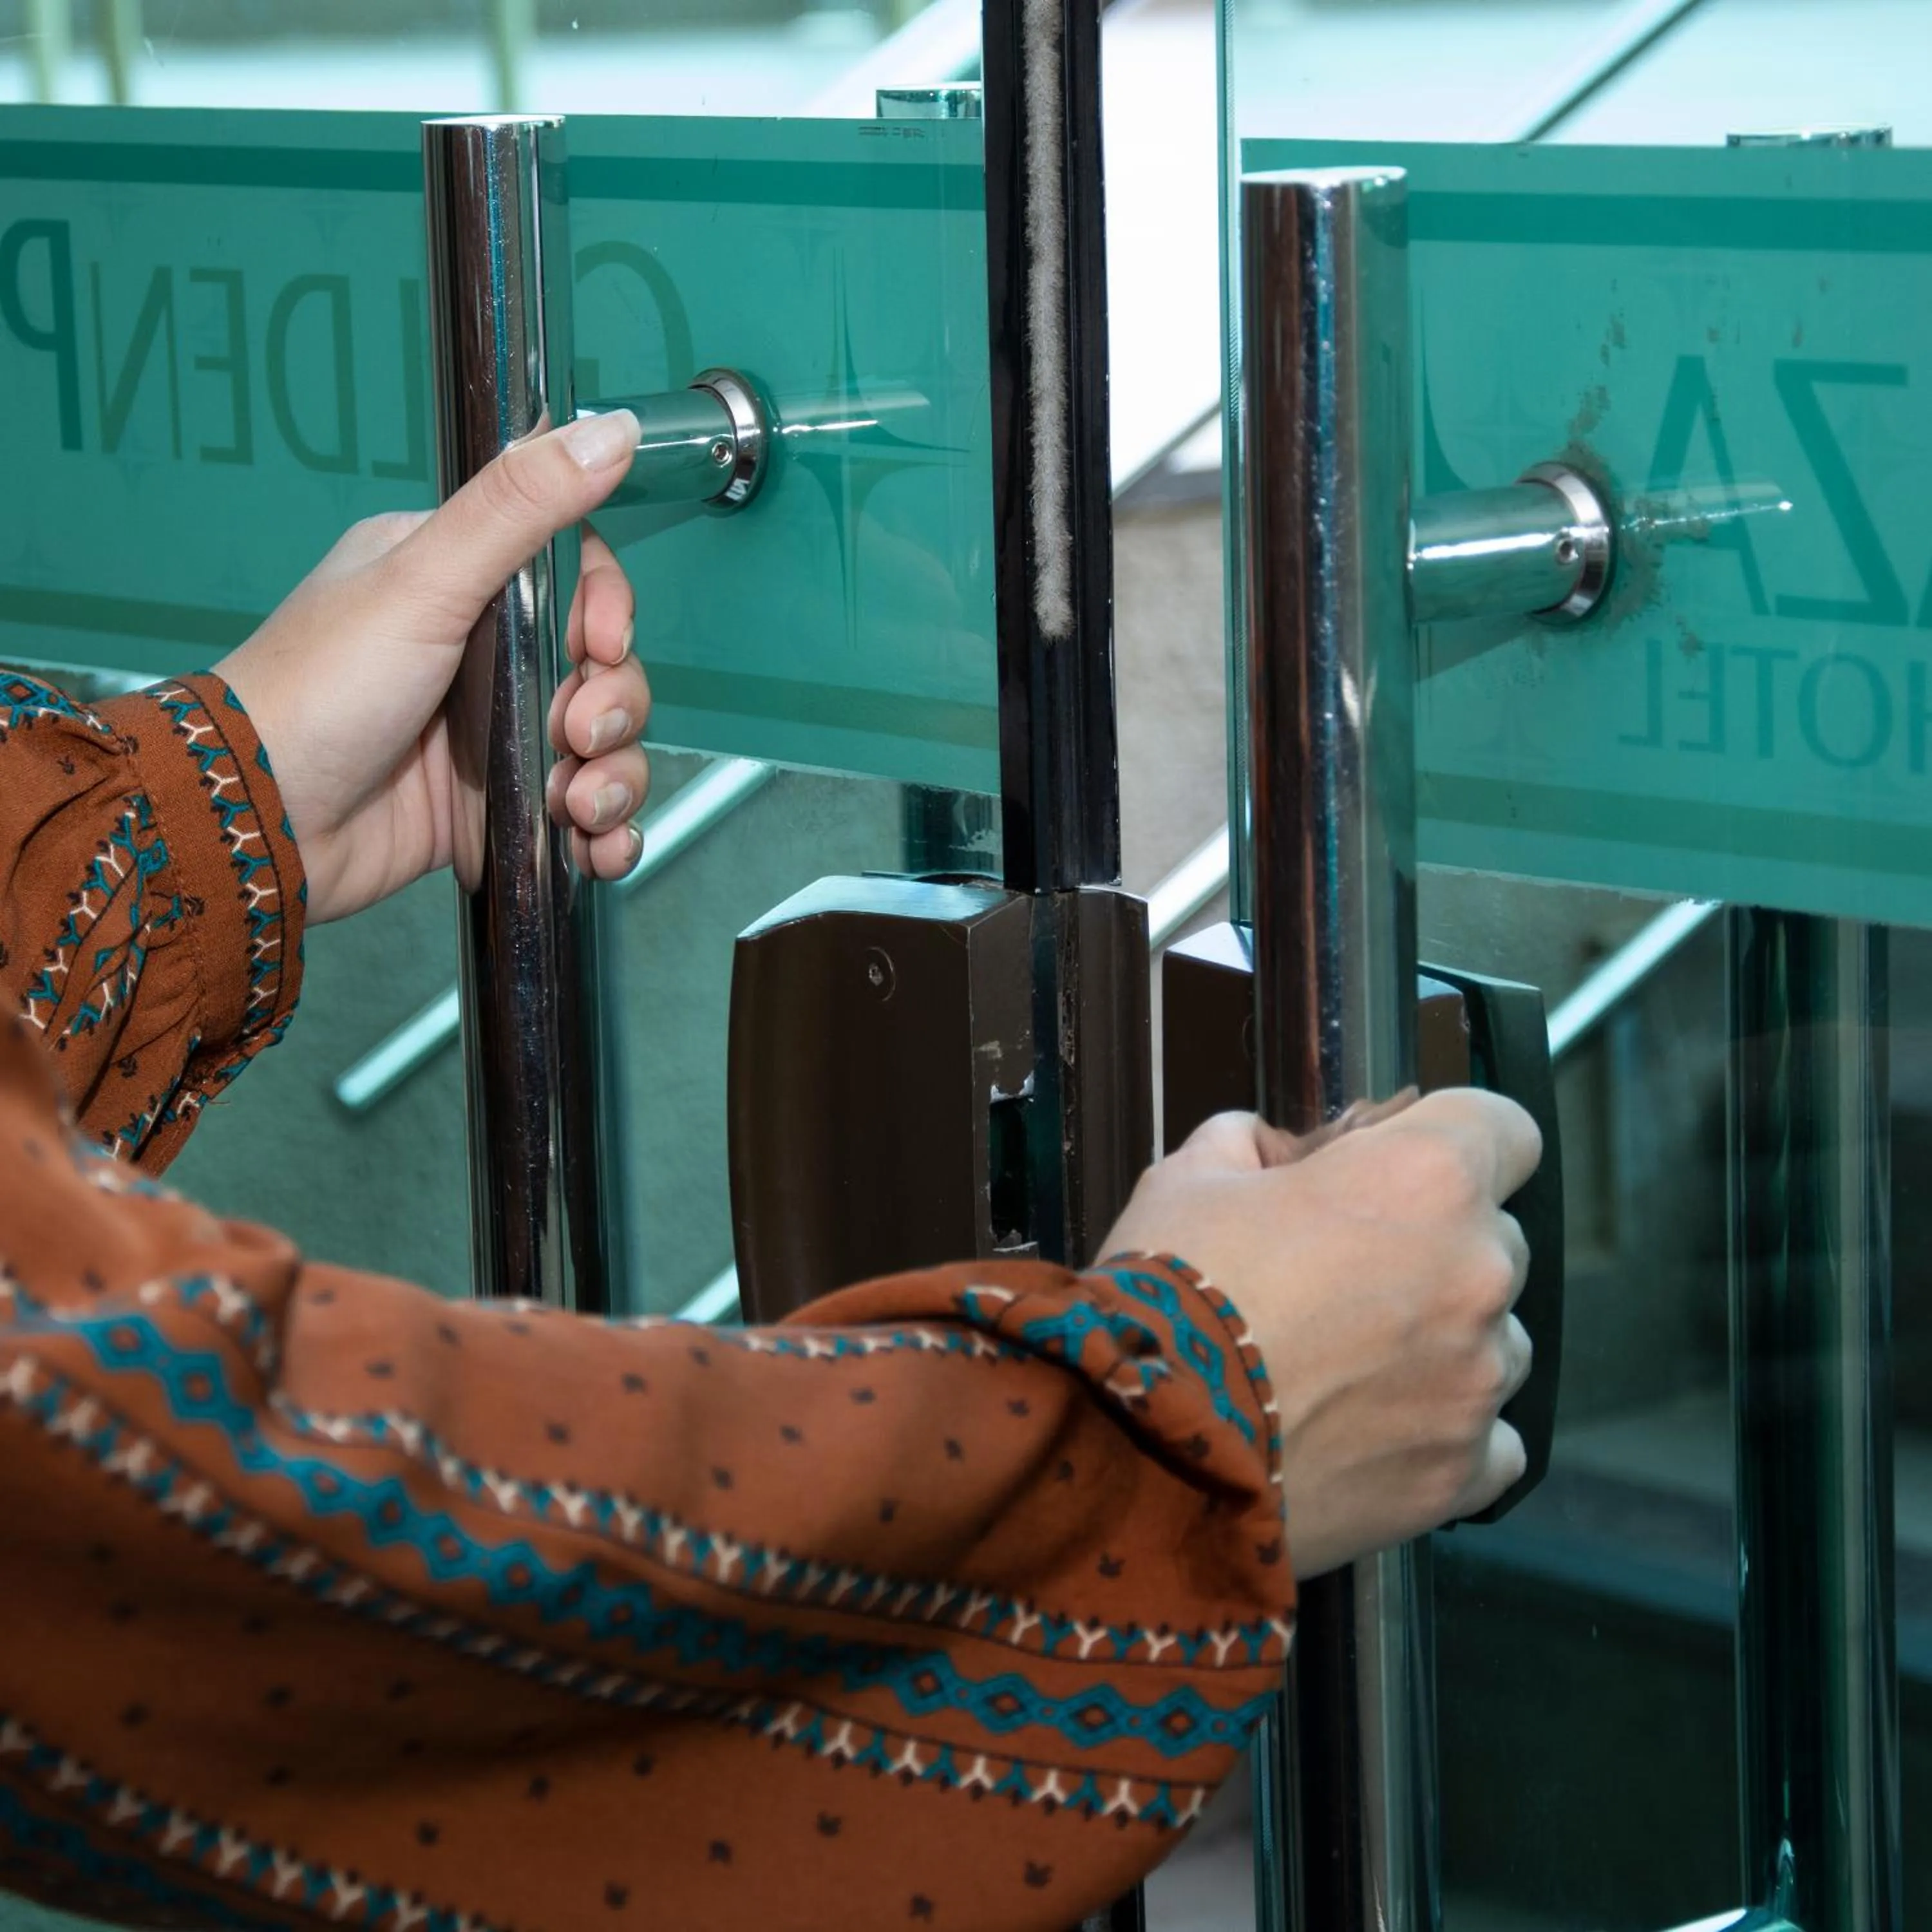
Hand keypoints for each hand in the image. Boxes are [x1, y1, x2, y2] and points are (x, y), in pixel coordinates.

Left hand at [215, 409, 649, 924]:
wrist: (265, 820)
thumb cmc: (322, 691)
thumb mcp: (424, 579)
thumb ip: (520, 505)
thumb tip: (612, 429)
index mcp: (457, 579)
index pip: (576, 578)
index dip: (607, 613)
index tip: (600, 646)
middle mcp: (480, 653)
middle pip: (605, 667)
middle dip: (614, 708)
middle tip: (577, 736)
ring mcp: (491, 733)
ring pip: (605, 745)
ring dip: (614, 779)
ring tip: (579, 807)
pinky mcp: (497, 805)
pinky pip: (583, 817)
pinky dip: (605, 836)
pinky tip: (594, 848)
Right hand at [1100, 1090, 1540, 1578]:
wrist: (1140, 1447)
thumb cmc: (1167, 1291)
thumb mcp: (1188, 1179)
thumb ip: (1250, 1146)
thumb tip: (1273, 1157)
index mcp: (1425, 1178)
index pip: (1504, 1128)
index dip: (1450, 1139)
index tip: (1399, 1165)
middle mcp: (1477, 1272)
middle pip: (1495, 1238)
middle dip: (1435, 1246)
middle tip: (1345, 1276)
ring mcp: (1478, 1380)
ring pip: (1496, 1341)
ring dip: (1445, 1342)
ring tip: (1352, 1369)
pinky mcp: (1462, 1471)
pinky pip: (1490, 1441)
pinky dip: (1445, 1434)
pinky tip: (1376, 1433)